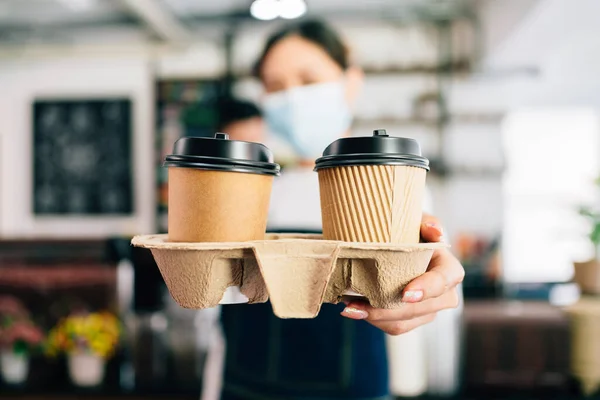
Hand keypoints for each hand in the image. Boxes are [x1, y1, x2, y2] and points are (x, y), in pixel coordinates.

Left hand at [340, 213, 464, 334]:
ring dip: (375, 317)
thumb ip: (427, 222)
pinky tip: (355, 310)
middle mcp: (444, 294)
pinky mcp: (411, 320)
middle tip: (357, 303)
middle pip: (419, 308)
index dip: (427, 288)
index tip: (405, 293)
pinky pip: (394, 327)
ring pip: (404, 322)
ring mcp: (428, 310)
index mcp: (448, 268)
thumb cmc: (408, 231)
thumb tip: (435, 230)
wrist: (394, 245)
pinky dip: (374, 320)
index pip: (444, 281)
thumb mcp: (416, 221)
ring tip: (350, 307)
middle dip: (389, 309)